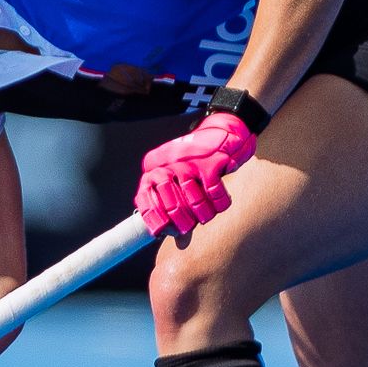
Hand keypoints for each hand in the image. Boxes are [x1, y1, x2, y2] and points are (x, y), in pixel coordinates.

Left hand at [134, 111, 259, 239]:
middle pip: (172, 206)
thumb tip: (176, 238)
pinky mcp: (209, 163)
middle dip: (184, 222)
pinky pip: (213, 193)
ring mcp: (187, 163)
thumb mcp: (176, 174)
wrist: (222, 128)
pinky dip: (219, 202)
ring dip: (204, 214)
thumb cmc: (196, 158)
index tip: (165, 232)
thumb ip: (173, 201)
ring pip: (194, 202)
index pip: (146, 201)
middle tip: (191, 226)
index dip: (156, 221)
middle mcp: (166, 164)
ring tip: (207, 215)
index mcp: (153, 168)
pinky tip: (220, 202)